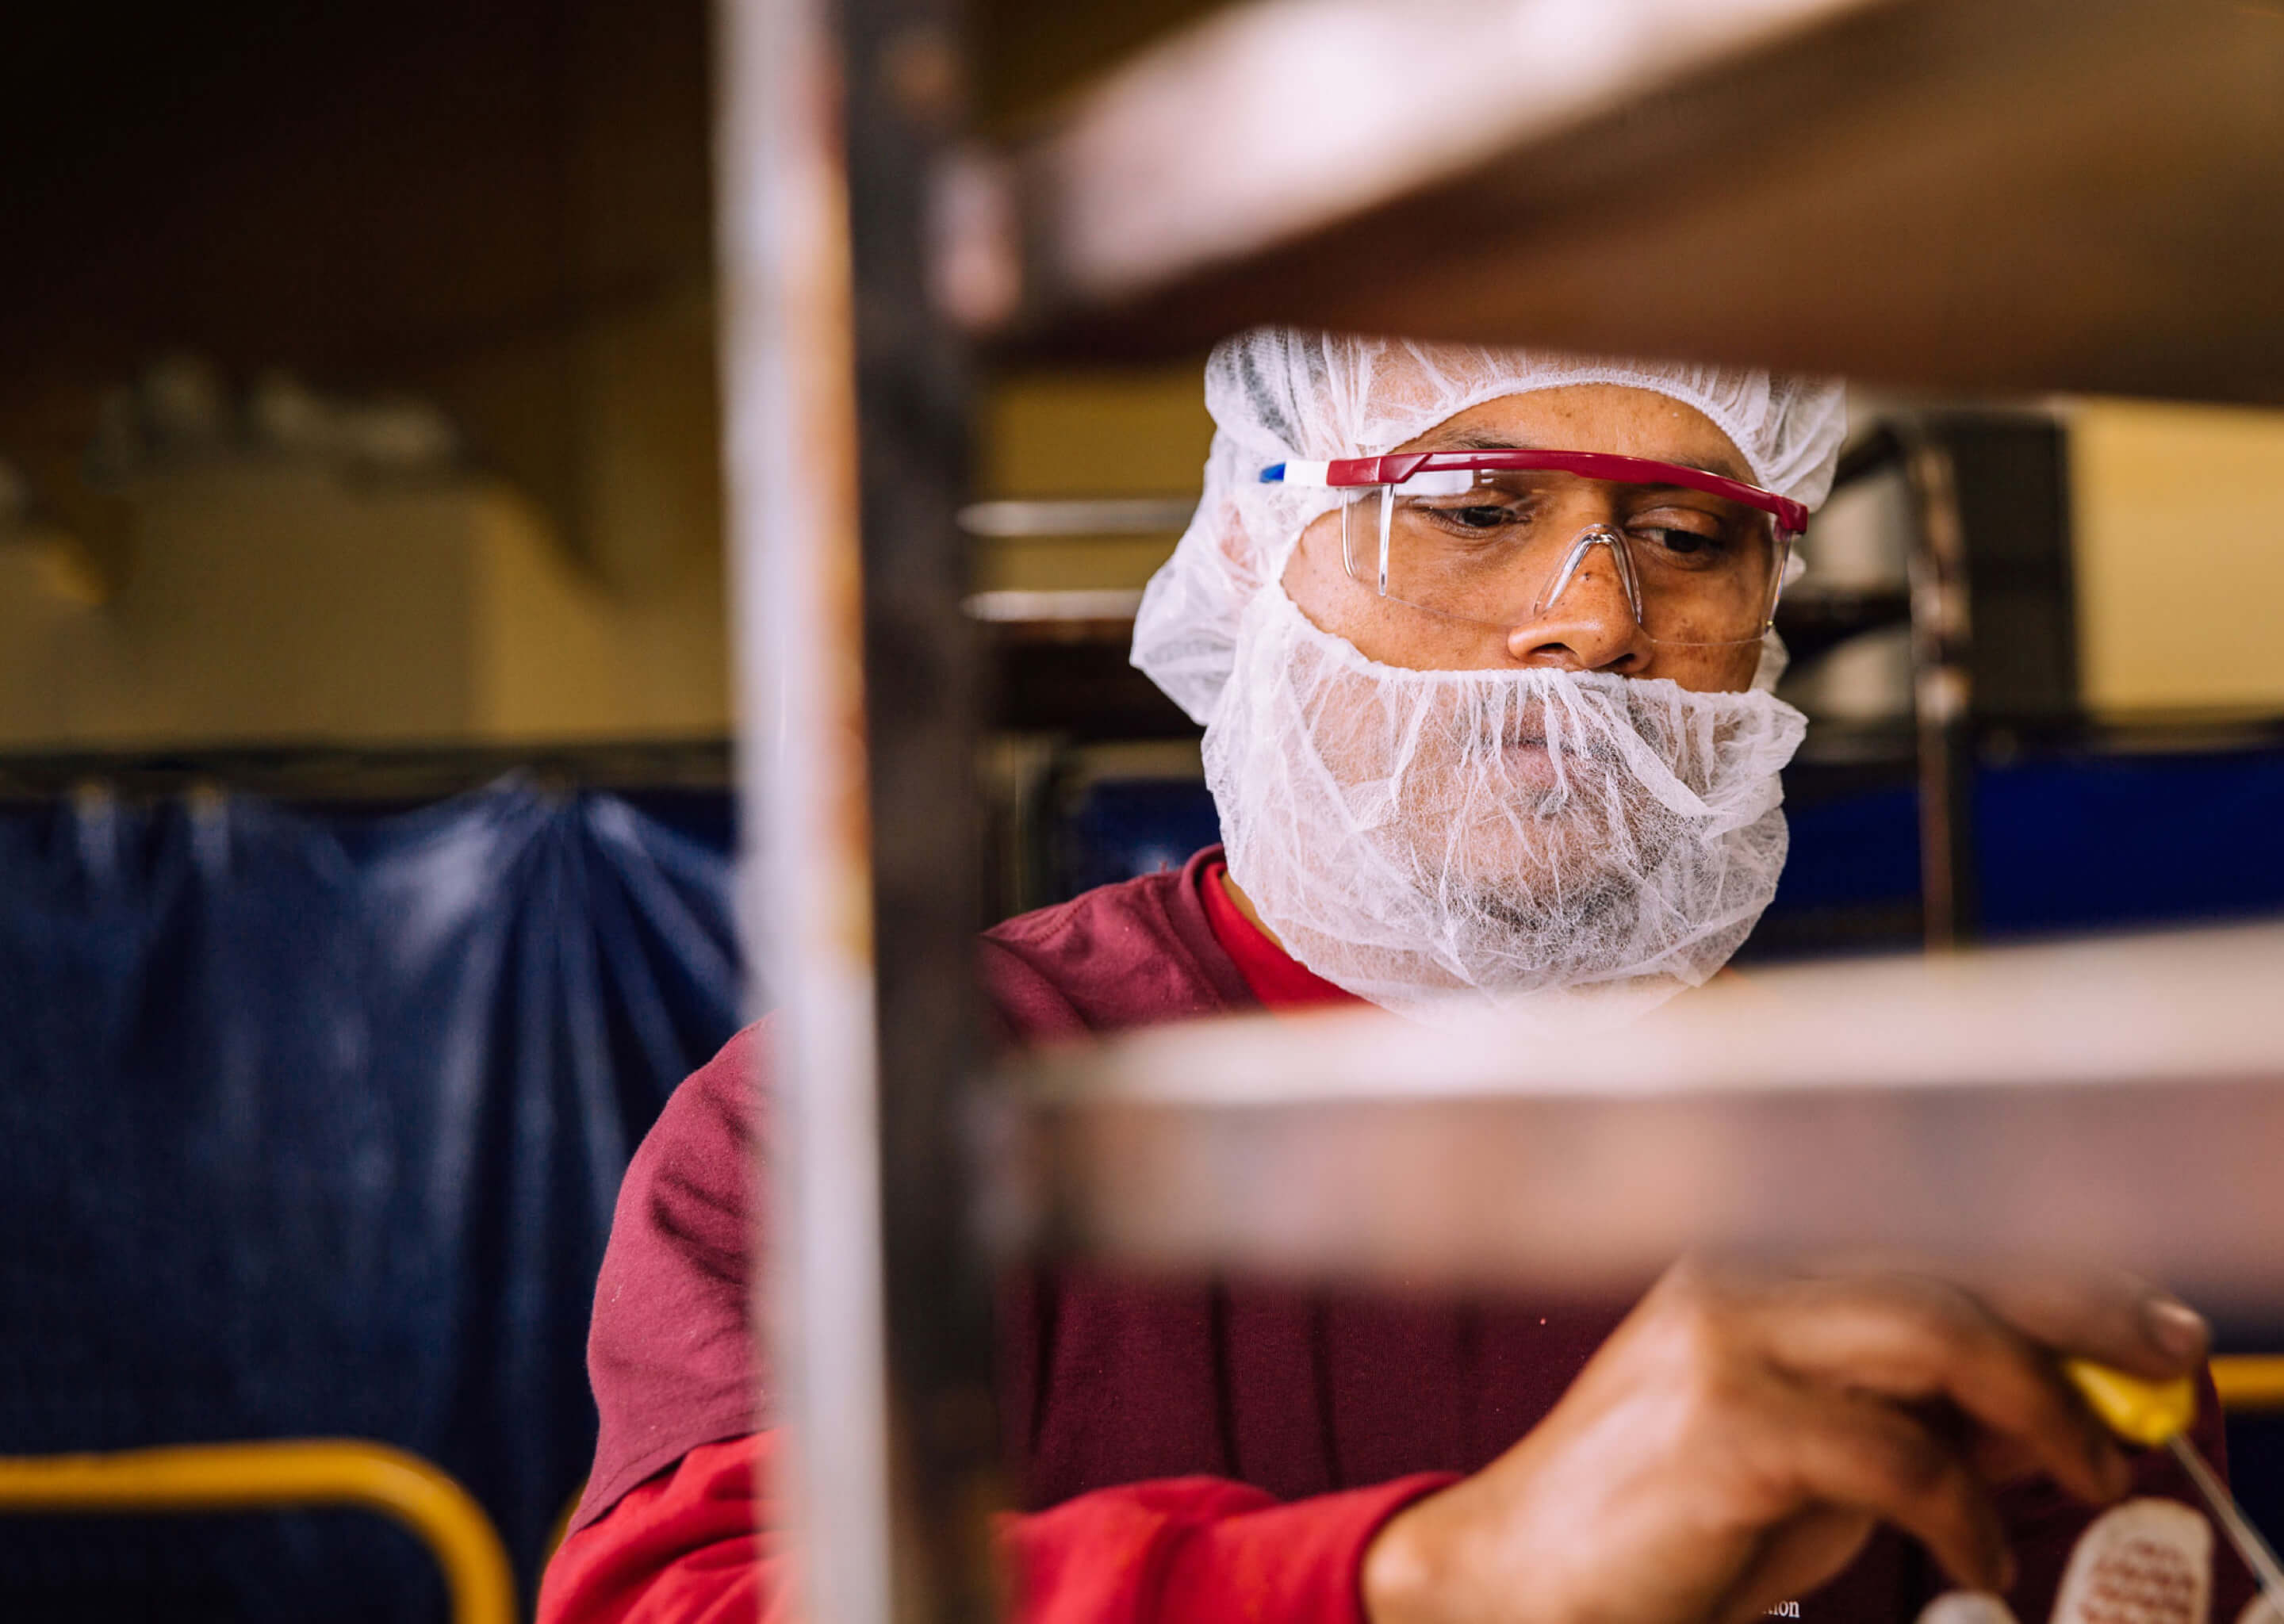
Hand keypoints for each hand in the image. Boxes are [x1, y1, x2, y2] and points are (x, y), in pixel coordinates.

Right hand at [1361, 1254, 2210, 1623]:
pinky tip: (1976, 1557)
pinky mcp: (1723, 1424)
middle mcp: (1736, 1278)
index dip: (2059, 1274)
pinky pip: (1894, 1453)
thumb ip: (1911, 1422)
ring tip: (2092, 1474)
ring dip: (2043, 1409)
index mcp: (1750, 1270)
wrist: (1516, 1580)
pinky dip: (1963, 1511)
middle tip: (2171, 1369)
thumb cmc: (1660, 1527)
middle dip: (2082, 1315)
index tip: (2152, 1322)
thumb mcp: (1809, 1466)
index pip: (1933, 1243)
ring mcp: (1723, 1341)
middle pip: (1950, 1267)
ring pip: (1934, 1332)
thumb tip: (2050, 1410)